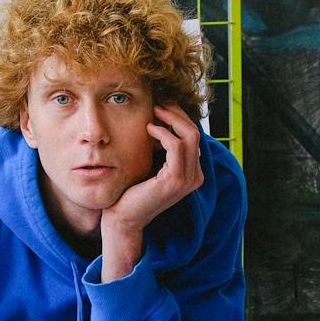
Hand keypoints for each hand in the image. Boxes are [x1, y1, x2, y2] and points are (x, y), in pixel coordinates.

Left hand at [99, 103, 203, 277]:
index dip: (179, 117)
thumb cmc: (133, 191)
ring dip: (171, 119)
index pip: (194, 136)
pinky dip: (163, 133)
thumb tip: (159, 119)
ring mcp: (187, 180)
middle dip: (177, 113)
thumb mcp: (152, 164)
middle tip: (159, 103)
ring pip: (190, 136)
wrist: (123, 217)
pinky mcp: (175, 180)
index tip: (162, 105)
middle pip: (195, 132)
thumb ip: (162, 148)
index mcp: (193, 172)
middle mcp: (196, 176)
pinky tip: (149, 128)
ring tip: (154, 111)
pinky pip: (176, 146)